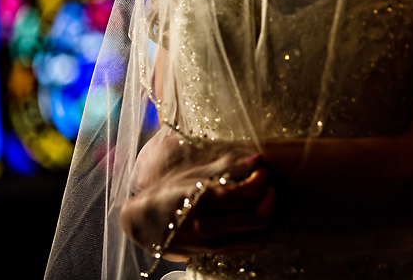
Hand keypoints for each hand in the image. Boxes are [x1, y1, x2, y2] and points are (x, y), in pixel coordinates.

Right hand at [122, 147, 275, 259]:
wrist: (143, 223)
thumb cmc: (167, 192)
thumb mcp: (193, 175)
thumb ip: (227, 166)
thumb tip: (258, 159)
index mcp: (202, 202)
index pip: (247, 194)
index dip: (261, 178)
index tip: (260, 167)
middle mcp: (209, 227)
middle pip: (260, 218)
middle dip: (270, 196)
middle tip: (264, 182)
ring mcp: (213, 244)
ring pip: (260, 235)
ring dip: (267, 213)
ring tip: (260, 197)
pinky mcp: (216, 253)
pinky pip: (250, 244)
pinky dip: (258, 228)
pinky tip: (250, 212)